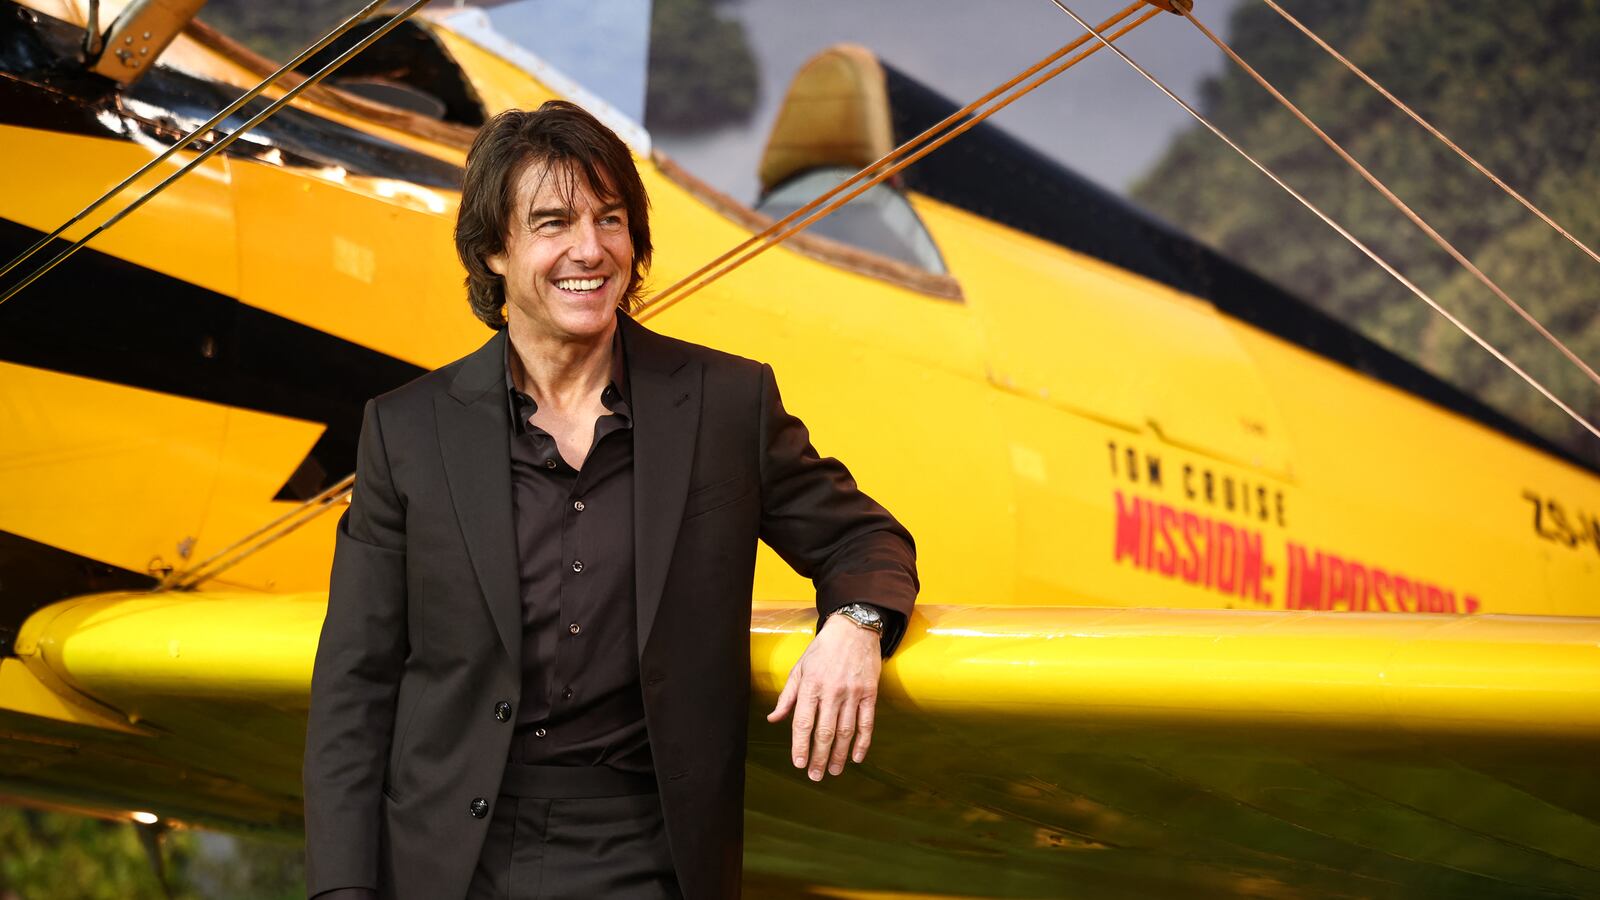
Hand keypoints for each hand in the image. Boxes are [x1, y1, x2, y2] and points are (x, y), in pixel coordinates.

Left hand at [765, 613, 882, 780]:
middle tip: (815, 775)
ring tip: (834, 771)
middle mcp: (832, 691)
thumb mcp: (799, 668)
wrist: (854, 629)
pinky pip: (867, 723)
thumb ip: (787, 696)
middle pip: (825, 732)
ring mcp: (853, 693)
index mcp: (811, 685)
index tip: (798, 763)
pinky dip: (862, 742)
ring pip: (846, 731)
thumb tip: (774, 719)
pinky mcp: (870, 693)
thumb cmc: (822, 650)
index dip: (800, 746)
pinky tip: (856, 757)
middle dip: (819, 757)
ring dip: (840, 755)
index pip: (803, 722)